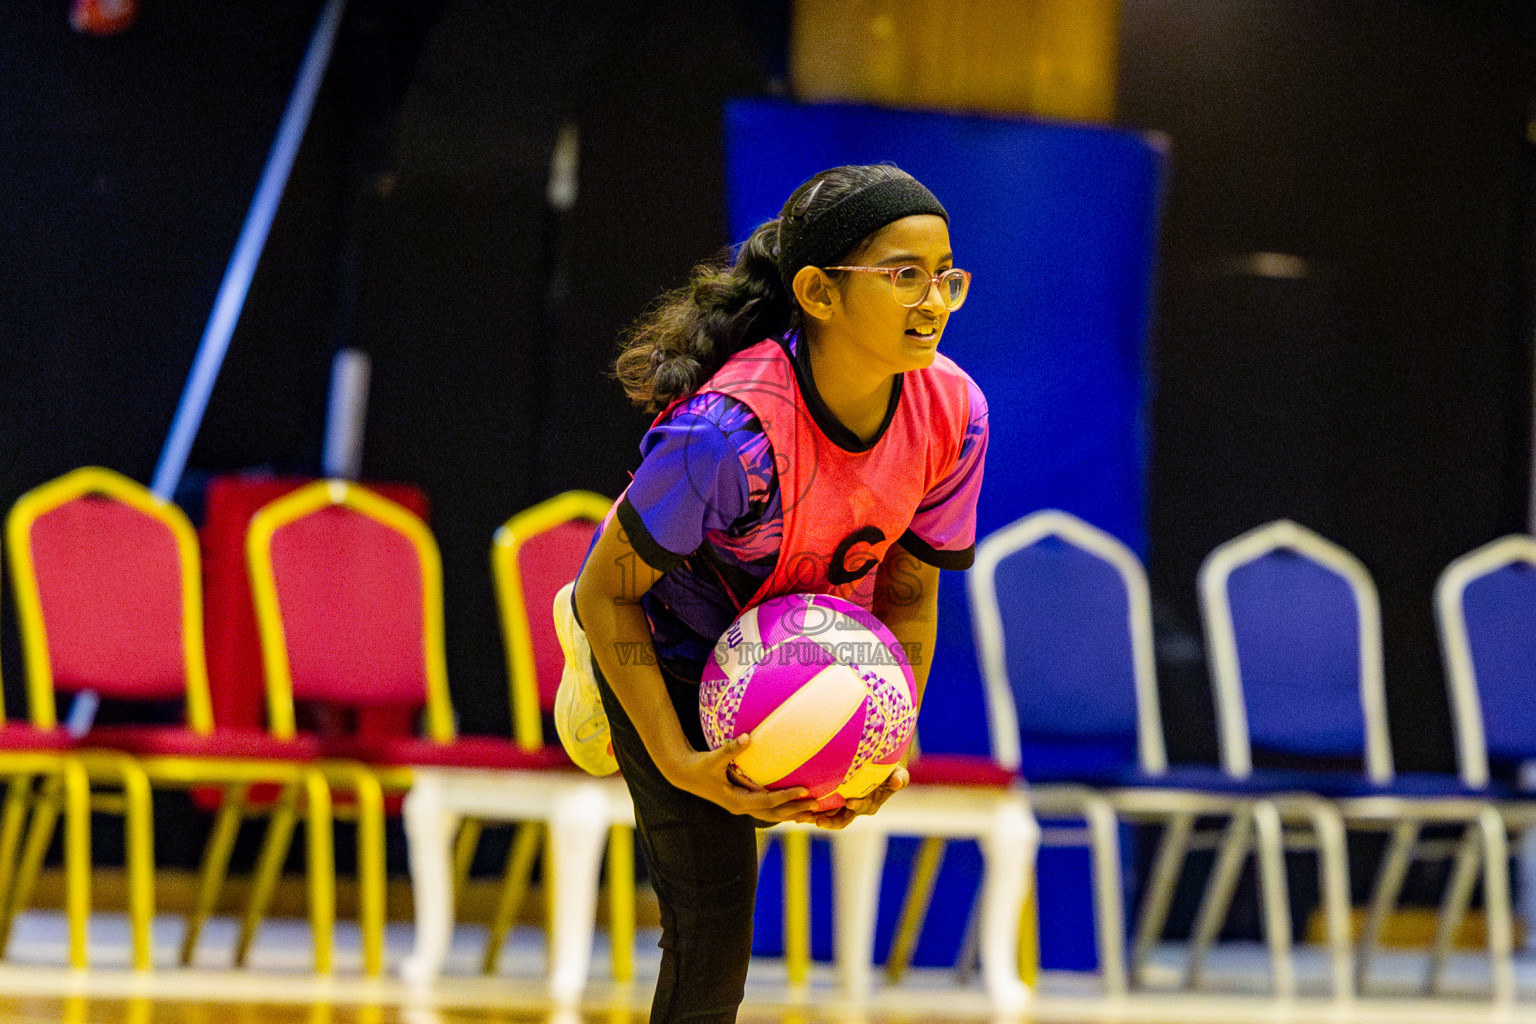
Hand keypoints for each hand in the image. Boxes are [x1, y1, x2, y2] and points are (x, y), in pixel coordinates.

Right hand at [667, 733, 821, 822]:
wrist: (684, 775)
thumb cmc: (699, 766)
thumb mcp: (713, 758)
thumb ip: (730, 749)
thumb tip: (747, 737)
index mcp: (736, 801)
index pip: (767, 801)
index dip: (787, 796)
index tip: (804, 790)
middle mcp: (741, 807)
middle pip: (774, 813)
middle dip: (795, 809)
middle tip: (818, 804)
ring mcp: (742, 807)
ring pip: (771, 814)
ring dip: (791, 812)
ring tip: (812, 809)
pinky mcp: (742, 802)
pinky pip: (766, 809)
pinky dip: (781, 808)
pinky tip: (795, 804)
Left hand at [805, 765, 908, 829]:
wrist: (875, 768)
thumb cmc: (889, 772)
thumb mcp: (897, 774)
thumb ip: (900, 778)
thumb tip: (899, 781)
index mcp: (869, 806)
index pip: (860, 809)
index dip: (855, 806)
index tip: (849, 801)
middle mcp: (854, 809)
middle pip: (840, 819)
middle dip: (829, 820)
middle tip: (817, 820)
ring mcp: (842, 807)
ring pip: (826, 817)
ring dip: (815, 819)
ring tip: (800, 818)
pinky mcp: (832, 803)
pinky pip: (819, 810)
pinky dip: (809, 812)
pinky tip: (795, 813)